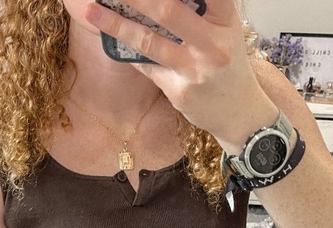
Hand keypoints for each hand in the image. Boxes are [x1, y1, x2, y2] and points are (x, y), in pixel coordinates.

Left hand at [84, 0, 278, 153]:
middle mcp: (212, 45)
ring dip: (117, 25)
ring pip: (149, 43)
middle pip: (169, 11)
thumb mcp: (224, 33)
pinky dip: (130, 53)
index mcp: (226, 22)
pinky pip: (148, 67)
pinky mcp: (179, 92)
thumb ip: (201, 14)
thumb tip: (154, 4)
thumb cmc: (228, 67)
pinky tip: (114, 41)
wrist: (239, 113)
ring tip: (93, 11)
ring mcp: (194, 71)